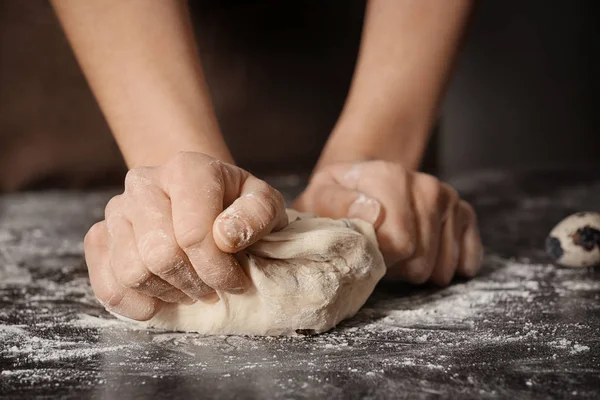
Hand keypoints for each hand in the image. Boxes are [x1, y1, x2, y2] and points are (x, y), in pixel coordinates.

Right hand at [84, 152, 287, 320]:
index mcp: (186, 169)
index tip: (236, 282)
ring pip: (133, 273)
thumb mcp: (263, 203)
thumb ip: (257, 214)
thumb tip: (225, 236)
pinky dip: (133, 303)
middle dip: (194, 284)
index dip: (217, 270)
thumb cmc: (234, 204)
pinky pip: (106, 283)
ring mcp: (117, 209)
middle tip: (213, 288)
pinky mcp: (100, 235)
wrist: (199, 198)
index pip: (193, 234)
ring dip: (168, 293)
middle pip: (161, 256)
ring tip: (190, 289)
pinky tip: (159, 301)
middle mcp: (144, 183)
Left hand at [293, 160, 482, 285]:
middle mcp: (425, 185)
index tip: (364, 253)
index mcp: (390, 177)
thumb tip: (374, 212)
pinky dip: (448, 268)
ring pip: (444, 266)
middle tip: (380, 256)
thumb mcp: (319, 198)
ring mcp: (447, 198)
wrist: (362, 183)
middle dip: (398, 269)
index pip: (400, 243)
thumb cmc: (337, 200)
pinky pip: (468, 257)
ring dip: (418, 271)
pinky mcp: (462, 212)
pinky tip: (427, 260)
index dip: (380, 260)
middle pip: (422, 259)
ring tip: (397, 254)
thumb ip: (335, 204)